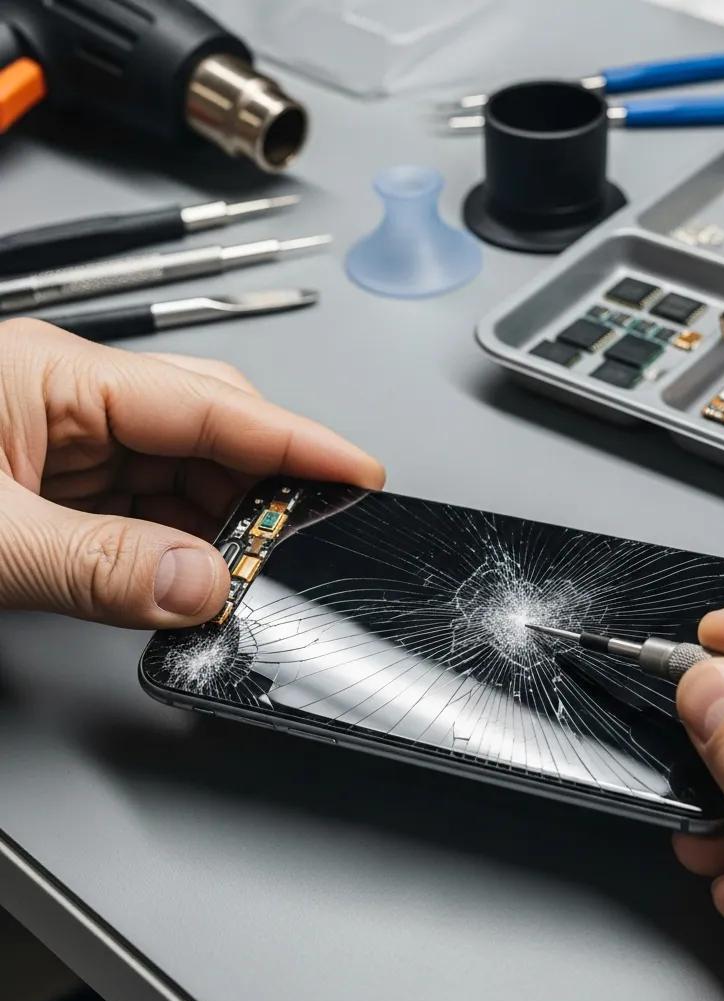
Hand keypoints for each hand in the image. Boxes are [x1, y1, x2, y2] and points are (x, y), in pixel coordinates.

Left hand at [0, 318, 382, 627]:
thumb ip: (97, 567)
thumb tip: (202, 588)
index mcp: (54, 376)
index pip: (210, 403)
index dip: (297, 441)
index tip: (358, 472)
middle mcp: (67, 400)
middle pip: (207, 432)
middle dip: (264, 487)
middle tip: (306, 538)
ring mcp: (60, 443)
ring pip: (179, 474)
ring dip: (220, 525)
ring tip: (252, 570)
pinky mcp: (51, 486)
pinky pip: (141, 508)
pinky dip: (177, 544)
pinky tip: (197, 573)